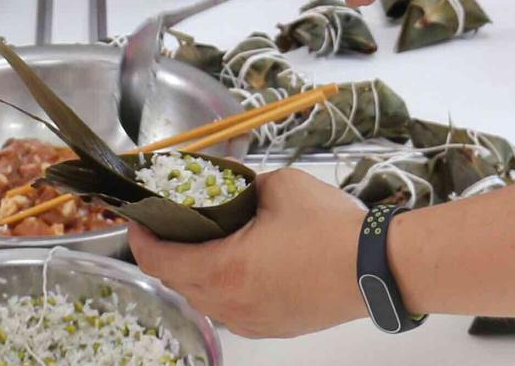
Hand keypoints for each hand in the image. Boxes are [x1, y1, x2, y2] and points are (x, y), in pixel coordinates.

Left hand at [128, 167, 367, 337]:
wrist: (376, 267)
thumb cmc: (329, 227)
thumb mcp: (278, 186)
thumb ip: (242, 187)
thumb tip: (229, 189)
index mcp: (224, 270)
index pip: (160, 260)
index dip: (141, 237)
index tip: (137, 217)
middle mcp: (231, 305)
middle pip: (177, 283)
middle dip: (165, 252)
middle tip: (167, 222)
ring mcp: (252, 321)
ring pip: (203, 300)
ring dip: (192, 271)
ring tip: (199, 239)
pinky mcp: (272, 327)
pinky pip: (230, 309)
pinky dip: (220, 286)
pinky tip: (234, 261)